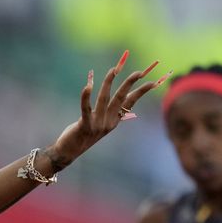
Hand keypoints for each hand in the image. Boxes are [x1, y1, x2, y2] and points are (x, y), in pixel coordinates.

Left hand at [50, 51, 168, 166]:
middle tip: (139, 72)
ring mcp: (97, 125)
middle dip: (129, 84)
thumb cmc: (83, 134)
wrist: (69, 152)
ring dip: (109, 83)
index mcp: (114, 120)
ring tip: (114, 69)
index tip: (153, 82)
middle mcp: (108, 122)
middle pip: (120, 98)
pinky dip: (86, 97)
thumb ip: (107, 111)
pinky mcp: (84, 126)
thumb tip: (119, 98)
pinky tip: (88, 85)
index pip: (130, 102)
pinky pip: (86, 109)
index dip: (141, 92)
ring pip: (104, 99)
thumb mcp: (99, 122)